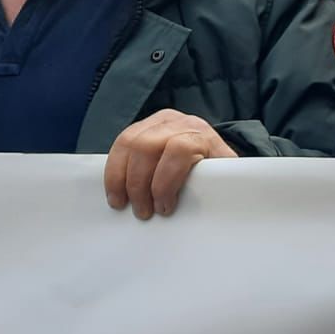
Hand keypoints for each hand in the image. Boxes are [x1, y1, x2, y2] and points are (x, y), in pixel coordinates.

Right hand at [105, 110, 237, 219]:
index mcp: (200, 134)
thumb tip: (210, 205)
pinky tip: (115, 188)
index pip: (179, 149)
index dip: (166, 182)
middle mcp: (177, 123)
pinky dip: (113, 169)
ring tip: (122, 202)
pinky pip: (119, 144)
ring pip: (129, 143)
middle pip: (147, 146)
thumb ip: (216, 186)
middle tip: (142, 211)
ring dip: (120, 178)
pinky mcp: (140, 127)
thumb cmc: (214, 168)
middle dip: (139, 184)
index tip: (164, 207)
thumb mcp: (221, 176)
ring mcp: (156, 122)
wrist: (207, 148)